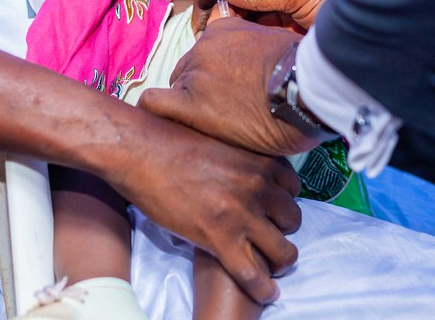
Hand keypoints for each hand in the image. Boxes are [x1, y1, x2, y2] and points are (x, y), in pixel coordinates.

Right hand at [110, 113, 301, 303]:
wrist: (140, 151)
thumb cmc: (170, 141)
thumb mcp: (219, 142)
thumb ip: (239, 158)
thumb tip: (240, 169)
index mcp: (258, 161)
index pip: (293, 188)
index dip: (284, 201)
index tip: (272, 210)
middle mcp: (257, 187)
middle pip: (292, 219)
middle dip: (283, 231)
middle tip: (268, 237)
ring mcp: (240, 214)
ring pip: (282, 251)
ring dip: (280, 262)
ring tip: (272, 269)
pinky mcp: (218, 238)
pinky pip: (252, 274)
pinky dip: (263, 289)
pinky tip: (266, 293)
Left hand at [140, 18, 321, 155]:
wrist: (310, 90)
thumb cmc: (306, 73)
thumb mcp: (281, 46)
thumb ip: (258, 50)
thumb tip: (259, 67)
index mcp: (224, 31)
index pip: (204, 54)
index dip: (212, 75)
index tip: (225, 92)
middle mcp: (204, 48)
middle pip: (186, 72)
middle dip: (198, 92)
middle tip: (219, 114)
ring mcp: (195, 75)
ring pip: (173, 90)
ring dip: (185, 108)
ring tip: (204, 128)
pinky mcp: (191, 105)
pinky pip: (155, 105)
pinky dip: (156, 115)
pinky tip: (167, 129)